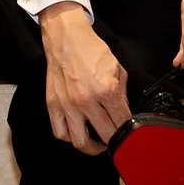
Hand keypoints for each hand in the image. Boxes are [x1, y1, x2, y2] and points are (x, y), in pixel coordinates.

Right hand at [41, 2, 129, 152]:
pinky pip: (60, 132)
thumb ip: (122, 93)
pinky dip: (69, 137)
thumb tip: (124, 113)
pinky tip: (77, 132)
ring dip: (92, 147)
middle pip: (105, 135)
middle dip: (115, 141)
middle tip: (117, 140)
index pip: (122, 122)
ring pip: (80, 142)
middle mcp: (86, 101)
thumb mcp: (117, 68)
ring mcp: (68, 105)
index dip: (129, 130)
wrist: (66, 38)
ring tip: (97, 142)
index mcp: (106, 90)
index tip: (130, 133)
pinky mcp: (53, 105)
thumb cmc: (91, 50)